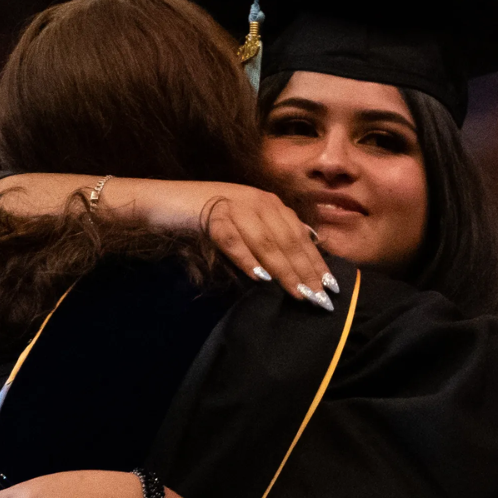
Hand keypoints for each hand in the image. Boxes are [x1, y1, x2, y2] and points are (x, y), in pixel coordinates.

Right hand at [134, 180, 338, 309]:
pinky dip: (247, 258)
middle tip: (320, 298)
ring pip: (265, 241)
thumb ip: (273, 234)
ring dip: (284, 269)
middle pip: (287, 240)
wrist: (166, 200)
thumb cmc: (208, 217)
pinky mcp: (210, 214)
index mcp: (269, 203)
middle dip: (306, 271)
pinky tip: (260, 278)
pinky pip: (232, 240)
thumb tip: (305, 252)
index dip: (316, 262)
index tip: (331, 287)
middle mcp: (257, 201)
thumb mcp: (247, 222)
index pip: (300, 236)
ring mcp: (234, 205)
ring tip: (299, 293)